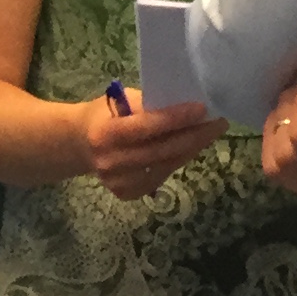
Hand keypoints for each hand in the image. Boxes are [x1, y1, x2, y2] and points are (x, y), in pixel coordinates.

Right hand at [80, 93, 219, 200]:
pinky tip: (191, 148)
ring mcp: (118, 182)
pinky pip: (161, 176)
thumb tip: (183, 104)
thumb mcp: (118, 101)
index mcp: (104, 134)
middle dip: (194, 135)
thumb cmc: (103, 115)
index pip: (146, 126)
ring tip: (210, 133)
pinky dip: (178, 161)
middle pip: (161, 150)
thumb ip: (146, 106)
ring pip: (166, 165)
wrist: (78, 144)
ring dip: (192, 149)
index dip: (176, 118)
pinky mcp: (127, 193)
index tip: (203, 108)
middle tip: (218, 122)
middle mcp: (111, 162)